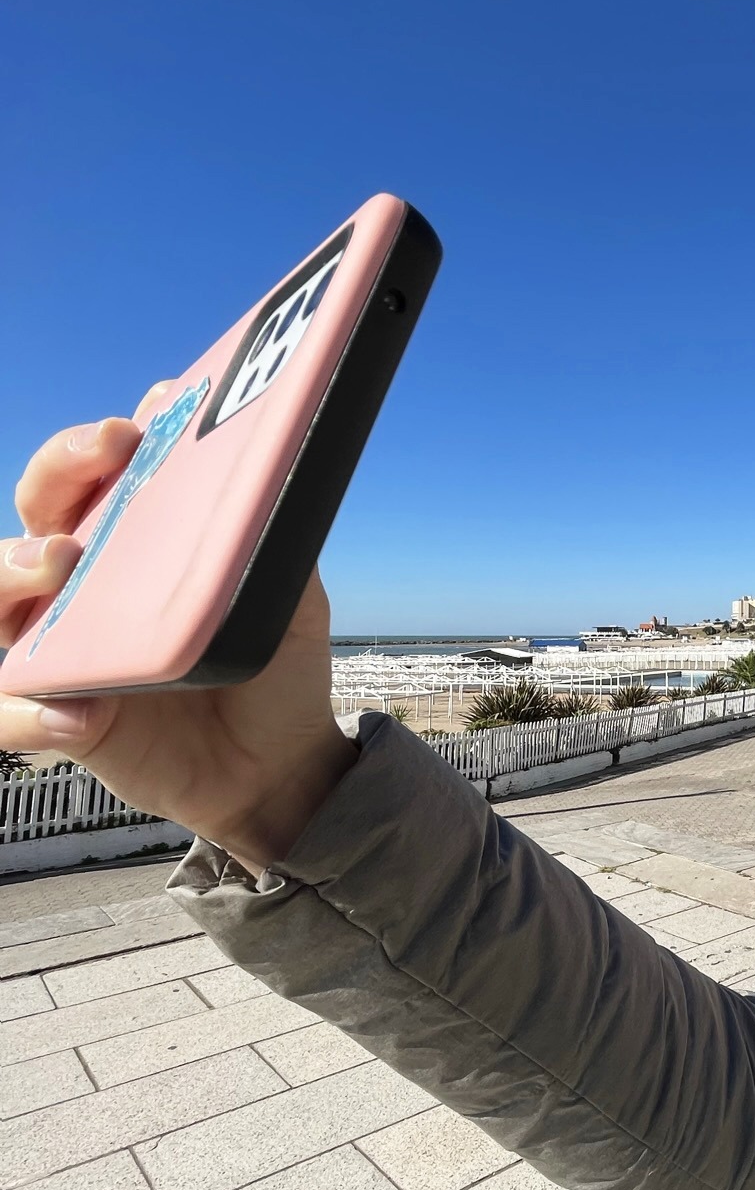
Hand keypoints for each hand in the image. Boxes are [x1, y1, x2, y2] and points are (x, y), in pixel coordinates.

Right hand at [0, 382, 358, 871]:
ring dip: (11, 570)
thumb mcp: (292, 602)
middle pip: (39, 512)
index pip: (98, 476)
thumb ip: (276, 547)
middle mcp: (87, 585)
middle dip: (57, 472)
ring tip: (57, 566)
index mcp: (138, 543)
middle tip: (98, 459)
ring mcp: (65, 647)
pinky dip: (29, 711)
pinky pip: (11, 709)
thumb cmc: (276, 669)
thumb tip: (279, 477)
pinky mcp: (57, 716)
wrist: (280, 764)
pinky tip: (75, 713)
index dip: (101, 443)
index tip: (133, 425)